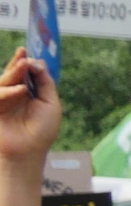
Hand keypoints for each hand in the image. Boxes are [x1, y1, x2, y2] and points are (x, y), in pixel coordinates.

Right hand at [0, 52, 57, 167]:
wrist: (28, 153)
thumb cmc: (42, 131)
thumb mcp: (51, 104)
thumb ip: (45, 83)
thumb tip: (37, 62)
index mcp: (30, 93)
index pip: (27, 73)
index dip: (28, 62)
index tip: (30, 52)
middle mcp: (15, 95)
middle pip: (14, 74)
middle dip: (18, 63)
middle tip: (23, 53)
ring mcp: (3, 101)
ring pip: (4, 81)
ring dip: (13, 72)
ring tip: (23, 66)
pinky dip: (9, 91)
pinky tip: (20, 91)